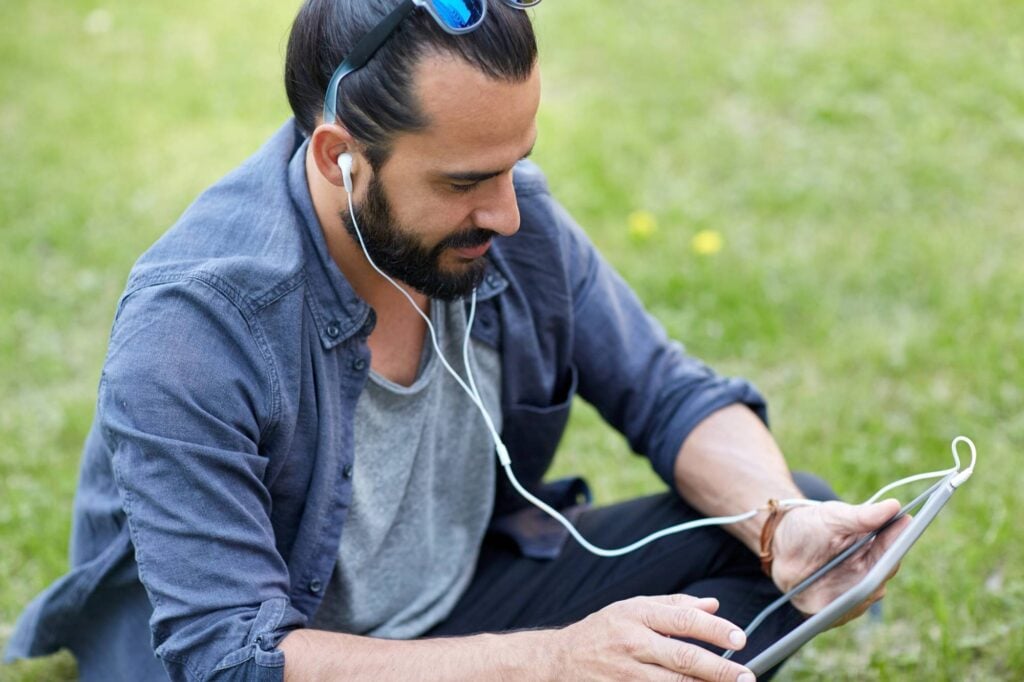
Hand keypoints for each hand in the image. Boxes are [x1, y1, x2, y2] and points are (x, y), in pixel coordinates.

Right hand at [550, 594, 755, 681]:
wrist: (559, 661)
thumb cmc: (602, 631)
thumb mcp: (632, 608)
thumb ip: (674, 605)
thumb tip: (713, 605)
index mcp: (637, 614)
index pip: (683, 619)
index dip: (715, 629)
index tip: (740, 639)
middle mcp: (632, 642)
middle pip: (683, 657)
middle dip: (720, 669)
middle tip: (747, 676)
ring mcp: (625, 672)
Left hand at [769, 499, 911, 625]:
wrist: (779, 546)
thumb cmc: (810, 526)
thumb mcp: (834, 516)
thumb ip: (862, 516)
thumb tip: (894, 506)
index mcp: (874, 548)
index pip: (893, 546)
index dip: (899, 537)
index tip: (905, 525)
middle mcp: (870, 573)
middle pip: (883, 574)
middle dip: (881, 569)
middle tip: (879, 563)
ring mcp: (855, 592)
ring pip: (866, 596)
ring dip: (863, 592)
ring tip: (859, 587)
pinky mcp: (836, 609)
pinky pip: (844, 613)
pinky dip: (843, 608)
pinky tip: (839, 605)